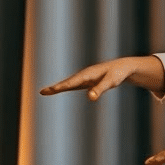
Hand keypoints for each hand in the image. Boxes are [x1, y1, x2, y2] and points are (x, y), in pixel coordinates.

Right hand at [40, 56, 164, 99]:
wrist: (123, 67)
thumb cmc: (117, 74)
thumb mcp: (111, 82)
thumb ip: (100, 89)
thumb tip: (90, 97)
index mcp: (89, 74)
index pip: (74, 82)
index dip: (63, 86)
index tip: (53, 89)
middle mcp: (84, 75)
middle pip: (67, 82)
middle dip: (55, 87)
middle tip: (42, 92)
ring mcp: (84, 78)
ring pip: (68, 84)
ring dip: (57, 88)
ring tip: (44, 92)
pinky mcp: (86, 81)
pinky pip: (73, 85)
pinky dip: (64, 87)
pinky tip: (57, 90)